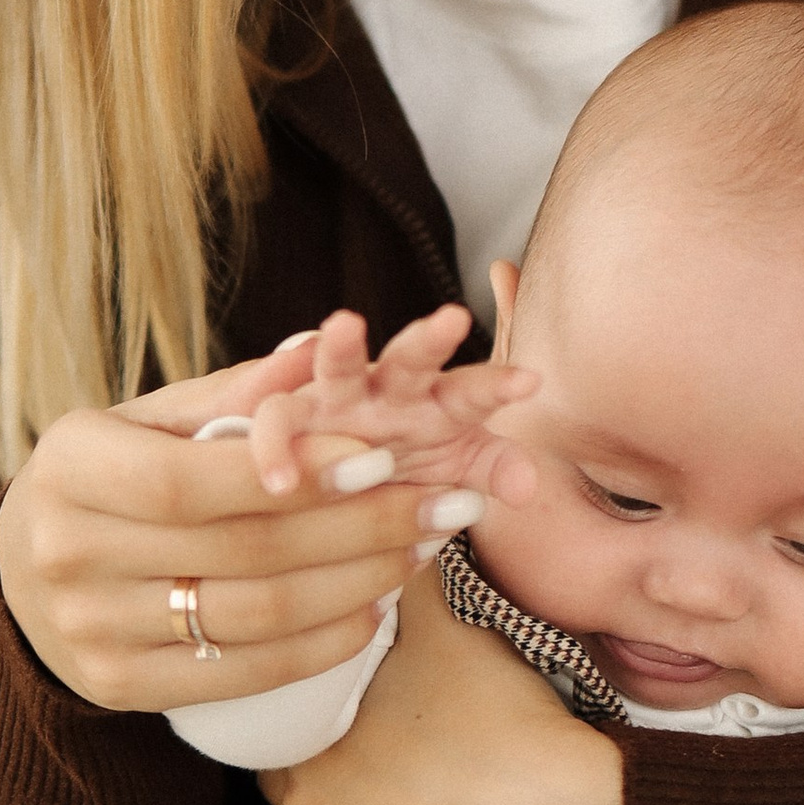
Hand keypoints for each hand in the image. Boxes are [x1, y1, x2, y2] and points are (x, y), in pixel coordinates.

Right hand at [0, 332, 485, 714]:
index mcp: (70, 467)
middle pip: (240, 550)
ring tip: (419, 551)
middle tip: (441, 505)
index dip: (294, 472)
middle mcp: (68, 553)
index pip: (192, 479)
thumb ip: (233, 394)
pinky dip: (322, 643)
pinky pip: (245, 671)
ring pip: (253, 616)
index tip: (382, 457)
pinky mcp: (119, 685)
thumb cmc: (113, 475)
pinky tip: (373, 608)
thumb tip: (320, 347)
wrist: (28, 571)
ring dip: (355, 585)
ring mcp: (90, 629)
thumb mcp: (152, 419)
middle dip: (357, 527)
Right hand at [233, 304, 539, 503]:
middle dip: (430, 341)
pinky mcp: (291, 418)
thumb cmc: (406, 467)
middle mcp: (387, 392)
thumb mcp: (453, 469)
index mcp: (435, 404)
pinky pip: (277, 421)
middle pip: (412, 360)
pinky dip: (275, 443)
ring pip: (338, 366)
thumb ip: (491, 468)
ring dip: (342, 348)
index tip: (529, 380)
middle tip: (453, 319)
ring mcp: (335, 399)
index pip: (471, 392)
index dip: (496, 386)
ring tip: (344, 324)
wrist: (340, 482)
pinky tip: (279, 477)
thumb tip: (529, 485)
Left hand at [248, 571, 621, 804]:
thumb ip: (413, 580)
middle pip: (268, 784)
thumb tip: (401, 524)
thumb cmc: (503, 726)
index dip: (300, 710)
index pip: (271, 717)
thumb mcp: (455, 630)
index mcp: (315, 733)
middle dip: (297, 771)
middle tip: (344, 759)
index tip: (330, 708)